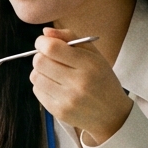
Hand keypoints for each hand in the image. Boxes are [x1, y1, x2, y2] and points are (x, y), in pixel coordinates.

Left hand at [31, 27, 131, 145]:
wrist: (112, 114)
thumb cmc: (101, 80)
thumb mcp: (94, 55)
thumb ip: (70, 38)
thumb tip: (45, 33)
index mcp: (88, 64)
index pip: (52, 48)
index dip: (42, 42)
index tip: (44, 43)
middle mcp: (78, 83)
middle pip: (39, 62)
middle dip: (40, 56)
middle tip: (50, 59)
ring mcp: (67, 99)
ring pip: (35, 76)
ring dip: (40, 71)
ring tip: (53, 73)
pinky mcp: (59, 112)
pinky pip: (37, 91)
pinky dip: (41, 85)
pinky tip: (54, 86)